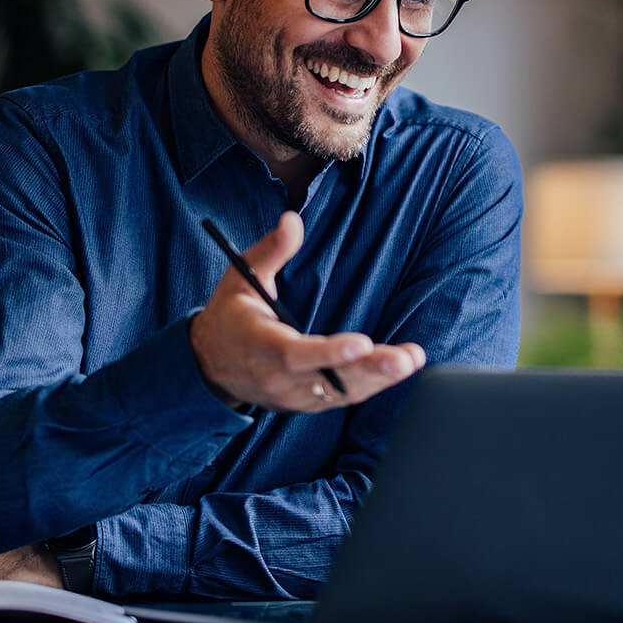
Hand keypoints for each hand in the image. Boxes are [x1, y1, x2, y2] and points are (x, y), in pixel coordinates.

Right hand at [190, 210, 426, 412]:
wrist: (210, 365)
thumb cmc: (230, 315)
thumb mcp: (240, 277)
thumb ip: (271, 250)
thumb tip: (293, 219)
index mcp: (259, 345)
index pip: (294, 355)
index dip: (328, 354)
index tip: (361, 344)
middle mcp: (276, 378)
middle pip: (327, 380)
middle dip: (369, 370)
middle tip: (404, 359)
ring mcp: (292, 396)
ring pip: (340, 393)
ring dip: (378, 379)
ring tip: (411, 360)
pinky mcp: (305, 403)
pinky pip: (340, 398)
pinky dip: (370, 386)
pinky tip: (396, 371)